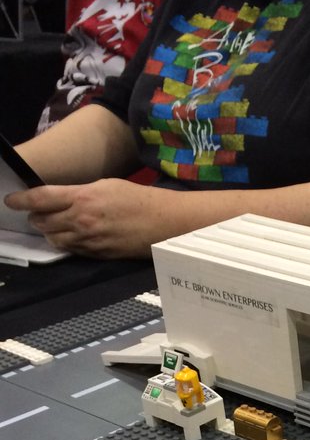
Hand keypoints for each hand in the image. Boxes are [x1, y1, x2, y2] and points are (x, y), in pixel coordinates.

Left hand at [3, 178, 171, 257]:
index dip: (21, 200)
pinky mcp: (99, 254)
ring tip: (52, 226)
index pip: (40, 199)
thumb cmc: (139, 199)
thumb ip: (78, 193)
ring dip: (50, 232)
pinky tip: (72, 237)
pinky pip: (73, 250)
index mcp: (82, 198)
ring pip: (55, 239)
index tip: (11, 201)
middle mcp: (82, 221)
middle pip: (43, 222)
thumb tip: (60, 199)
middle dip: (36, 217)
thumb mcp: (106, 185)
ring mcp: (90, 240)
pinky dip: (67, 243)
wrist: (164, 223)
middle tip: (36, 213)